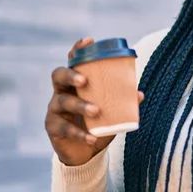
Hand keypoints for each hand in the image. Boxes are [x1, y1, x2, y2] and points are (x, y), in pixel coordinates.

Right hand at [44, 38, 143, 165]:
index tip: (89, 41)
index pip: (74, 61)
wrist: (86, 152)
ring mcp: (55, 109)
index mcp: (76, 82)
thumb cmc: (99, 123)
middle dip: (71, 75)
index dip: (78, 50)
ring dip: (80, 105)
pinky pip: (64, 129)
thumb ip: (124, 101)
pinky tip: (91, 137)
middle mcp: (62, 91)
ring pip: (62, 102)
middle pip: (58, 75)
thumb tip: (140, 94)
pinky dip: (80, 133)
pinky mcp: (53, 128)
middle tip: (85, 81)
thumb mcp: (112, 110)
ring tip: (96, 110)